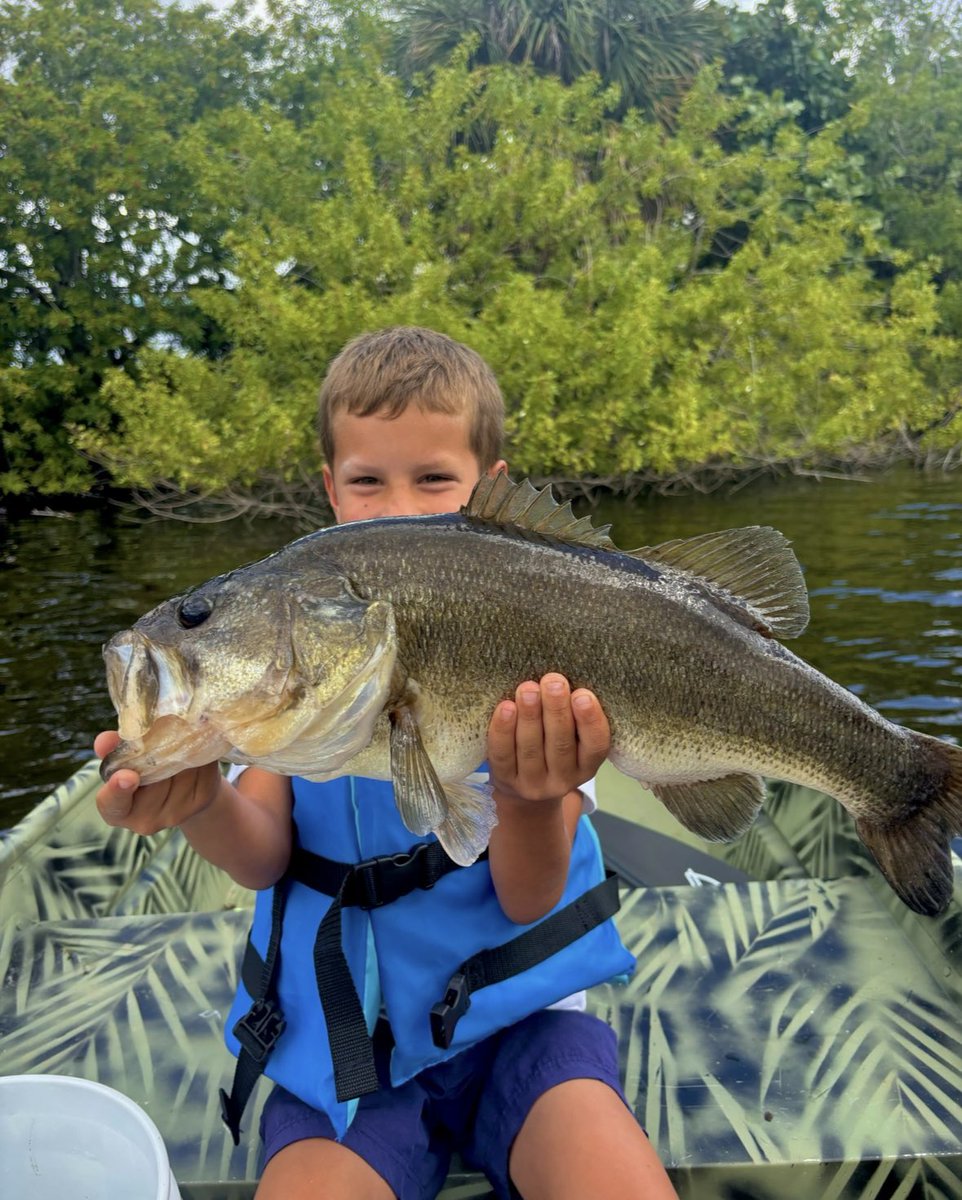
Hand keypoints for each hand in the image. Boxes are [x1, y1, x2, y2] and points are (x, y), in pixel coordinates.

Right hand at [94, 729, 221, 834]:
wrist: (183, 786)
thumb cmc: (145, 770)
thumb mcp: (125, 761)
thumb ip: (113, 750)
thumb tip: (105, 740)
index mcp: (119, 811)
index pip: (111, 805)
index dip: (117, 790)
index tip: (127, 776)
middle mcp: (146, 819)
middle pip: (152, 781)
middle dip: (155, 755)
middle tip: (158, 735)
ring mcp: (175, 814)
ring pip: (178, 773)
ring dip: (179, 750)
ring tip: (177, 739)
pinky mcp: (200, 801)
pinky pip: (200, 770)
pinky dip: (198, 753)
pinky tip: (195, 748)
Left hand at [486, 674, 609, 806]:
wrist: (522, 794)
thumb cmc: (551, 748)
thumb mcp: (571, 738)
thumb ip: (572, 714)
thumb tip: (562, 675)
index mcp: (586, 765)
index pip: (595, 745)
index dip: (590, 721)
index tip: (583, 694)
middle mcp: (563, 779)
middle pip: (561, 745)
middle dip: (557, 711)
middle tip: (553, 681)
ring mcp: (533, 783)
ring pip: (531, 749)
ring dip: (530, 716)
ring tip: (528, 689)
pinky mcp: (506, 781)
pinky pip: (503, 755)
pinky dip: (503, 730)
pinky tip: (505, 707)